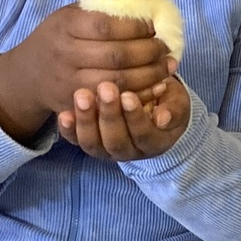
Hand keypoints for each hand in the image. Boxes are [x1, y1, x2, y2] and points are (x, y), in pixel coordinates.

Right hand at [0, 5, 174, 141]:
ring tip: (167, 66)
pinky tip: (156, 86)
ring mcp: (70, 83)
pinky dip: (139, 95)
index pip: (107, 26)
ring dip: (150, 75)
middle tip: (165, 48)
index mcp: (65, 26)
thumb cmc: (56, 39)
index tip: (154, 25)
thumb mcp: (68, 15)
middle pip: (117, 56)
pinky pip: (114, 103)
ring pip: (119, 82)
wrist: (27, 75)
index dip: (136, 27)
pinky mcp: (77, 105)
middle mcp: (66, 55)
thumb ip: (98, 8)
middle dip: (149, 51)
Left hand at [58, 76, 190, 160]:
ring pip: (93, 143)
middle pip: (115, 140)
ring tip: (82, 95)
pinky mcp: (88, 140)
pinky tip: (62, 114)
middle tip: (105, 88)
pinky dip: (68, 129)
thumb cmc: (165, 101)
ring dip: (86, 120)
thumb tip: (163, 118)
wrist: (150, 107)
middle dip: (109, 115)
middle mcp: (127, 151)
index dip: (135, 117)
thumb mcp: (177, 103)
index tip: (128, 95)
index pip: (143, 134)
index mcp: (152, 142)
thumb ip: (174, 109)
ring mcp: (105, 149)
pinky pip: (75, 140)